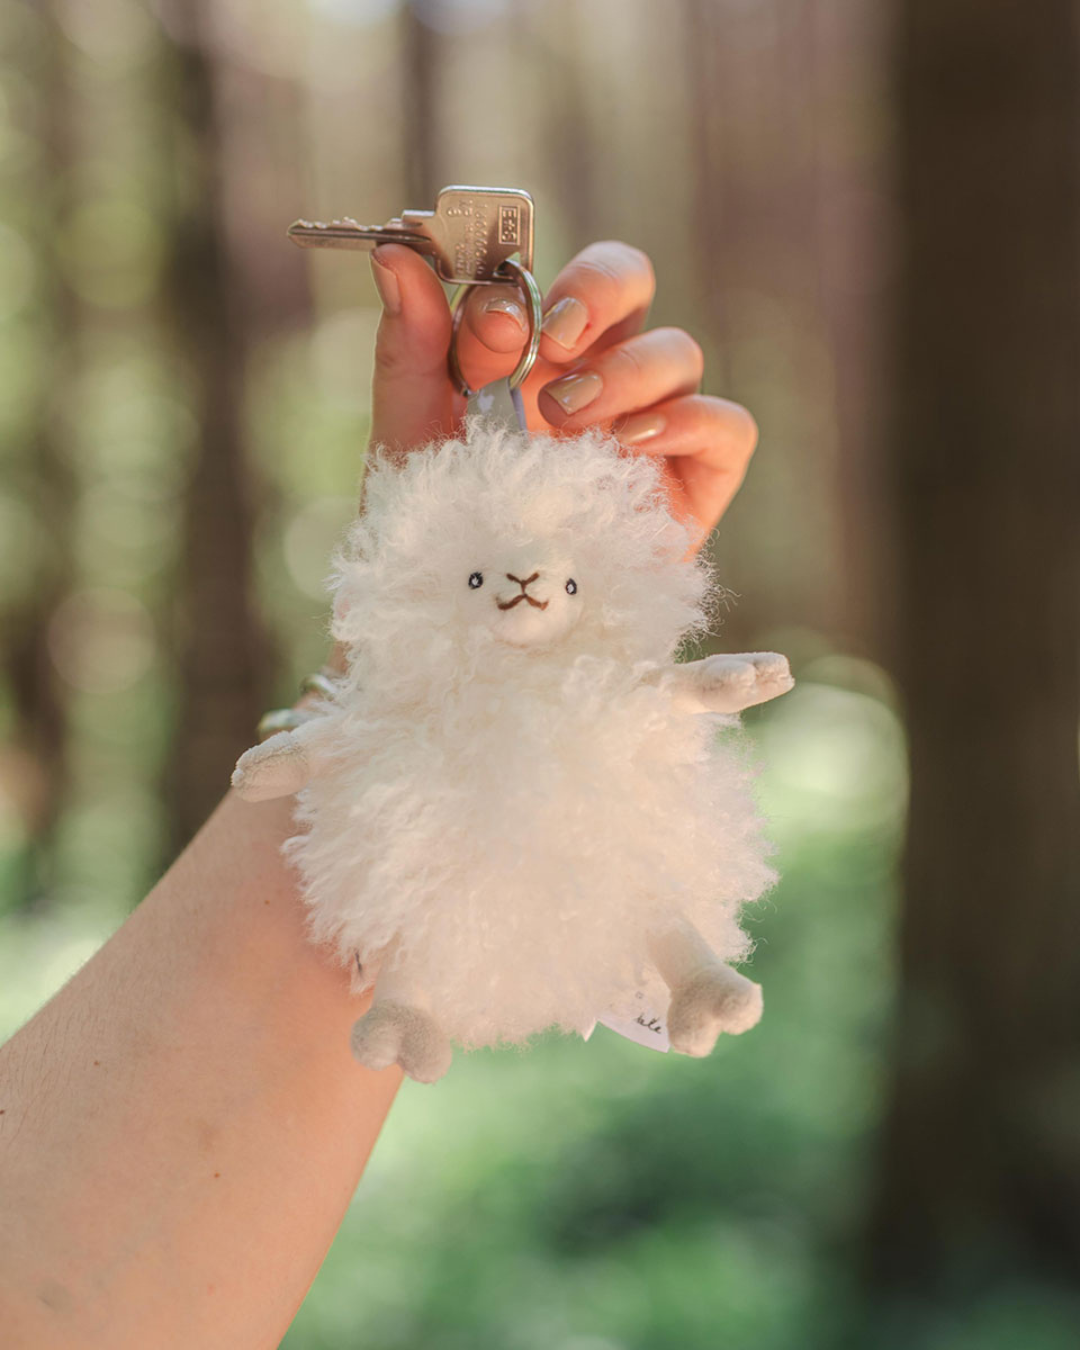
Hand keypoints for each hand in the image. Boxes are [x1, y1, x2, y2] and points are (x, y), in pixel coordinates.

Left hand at [368, 240, 757, 541]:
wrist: (467, 619)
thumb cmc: (440, 521)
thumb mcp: (412, 430)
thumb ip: (409, 344)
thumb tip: (393, 253)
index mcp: (538, 351)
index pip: (555, 278)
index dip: (535, 286)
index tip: (501, 329)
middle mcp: (601, 375)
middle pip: (634, 282)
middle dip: (600, 289)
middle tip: (557, 338)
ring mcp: (652, 428)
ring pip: (679, 352)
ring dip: (625, 372)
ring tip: (567, 419)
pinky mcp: (694, 485)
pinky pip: (729, 426)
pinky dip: (692, 420)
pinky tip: (633, 444)